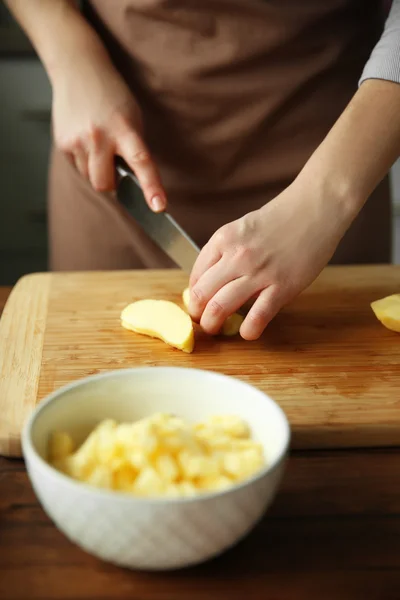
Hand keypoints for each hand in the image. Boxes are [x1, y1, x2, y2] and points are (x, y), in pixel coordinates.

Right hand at [51, 50, 165, 210]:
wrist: (79, 70)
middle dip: (112, 184)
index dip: (151, 187)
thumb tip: (135, 184)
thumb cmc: (112, 97)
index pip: (142, 162)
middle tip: (116, 166)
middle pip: (105, 184)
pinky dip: (85, 162)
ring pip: (90, 179)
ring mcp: (77, 141)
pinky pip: (78, 169)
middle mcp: (99, 136)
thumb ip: (134, 149)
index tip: (158, 206)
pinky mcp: (62, 144)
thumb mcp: (133, 119)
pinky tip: (86, 142)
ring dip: (98, 171)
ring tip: (100, 146)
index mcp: (124, 129)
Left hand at [188, 179, 353, 339]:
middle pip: (201, 294)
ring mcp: (259, 272)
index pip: (196, 275)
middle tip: (203, 321)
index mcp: (223, 239)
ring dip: (213, 324)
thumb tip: (214, 282)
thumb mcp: (242, 228)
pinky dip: (248, 330)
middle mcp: (236, 256)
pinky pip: (258, 316)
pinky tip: (248, 332)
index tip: (199, 302)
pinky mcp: (283, 286)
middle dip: (197, 314)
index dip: (193, 294)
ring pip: (220, 307)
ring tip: (216, 329)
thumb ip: (227, 252)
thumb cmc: (281, 218)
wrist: (316, 207)